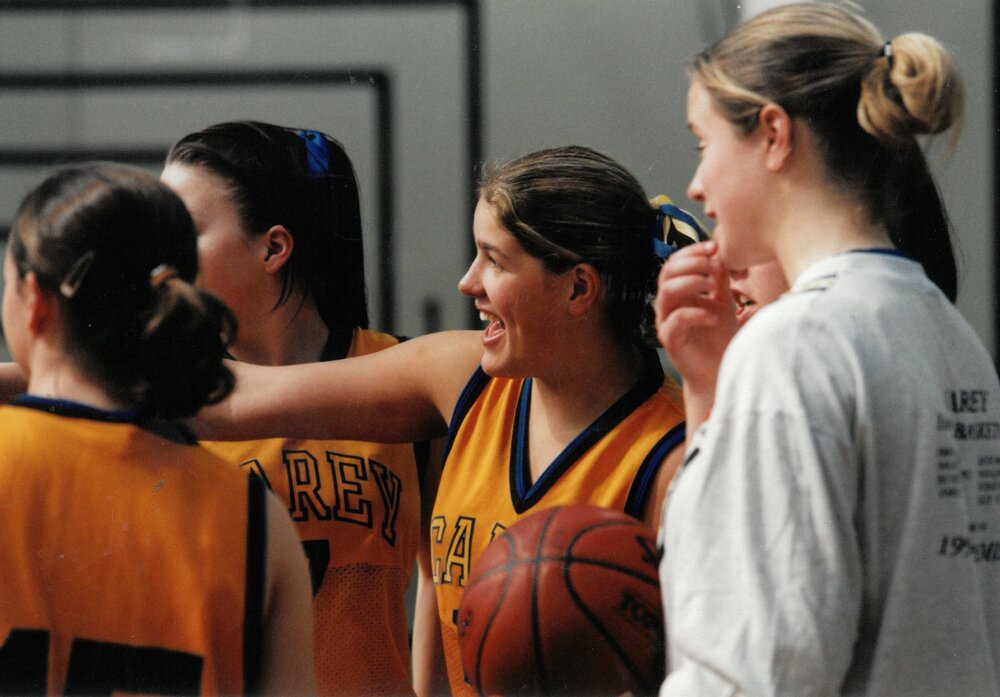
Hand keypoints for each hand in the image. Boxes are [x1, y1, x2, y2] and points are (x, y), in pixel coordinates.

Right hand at [654, 241, 737, 395]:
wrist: (720, 370)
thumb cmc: (721, 338)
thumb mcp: (725, 302)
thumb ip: (719, 279)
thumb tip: (718, 253)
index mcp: (679, 293)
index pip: (676, 263)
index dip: (691, 252)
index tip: (714, 246)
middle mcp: (668, 305)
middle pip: (667, 273)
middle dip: (691, 264)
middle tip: (713, 264)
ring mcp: (666, 321)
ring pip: (666, 292)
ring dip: (690, 283)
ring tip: (712, 286)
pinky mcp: (669, 340)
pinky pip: (676, 319)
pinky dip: (696, 313)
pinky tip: (714, 316)